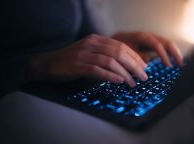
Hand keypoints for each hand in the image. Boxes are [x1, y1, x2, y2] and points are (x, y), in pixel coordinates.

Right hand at [27, 34, 147, 86]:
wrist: (49, 64)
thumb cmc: (73, 61)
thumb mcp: (91, 53)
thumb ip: (106, 55)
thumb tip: (126, 66)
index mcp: (96, 39)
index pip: (121, 46)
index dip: (135, 56)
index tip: (144, 66)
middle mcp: (91, 44)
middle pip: (119, 53)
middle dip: (134, 65)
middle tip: (144, 76)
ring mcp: (83, 54)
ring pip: (110, 61)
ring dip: (125, 73)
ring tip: (133, 83)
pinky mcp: (77, 65)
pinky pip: (97, 70)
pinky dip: (110, 76)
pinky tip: (119, 81)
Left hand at [112, 32, 182, 66]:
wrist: (117, 38)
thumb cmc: (120, 46)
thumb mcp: (125, 52)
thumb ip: (136, 57)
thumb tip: (148, 62)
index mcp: (144, 37)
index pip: (158, 46)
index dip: (164, 56)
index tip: (169, 67)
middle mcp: (151, 36)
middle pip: (167, 43)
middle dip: (175, 54)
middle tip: (181, 66)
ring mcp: (153, 38)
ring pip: (168, 44)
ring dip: (175, 53)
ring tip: (180, 65)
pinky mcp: (154, 42)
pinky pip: (165, 47)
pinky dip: (171, 53)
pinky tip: (174, 62)